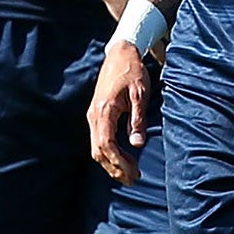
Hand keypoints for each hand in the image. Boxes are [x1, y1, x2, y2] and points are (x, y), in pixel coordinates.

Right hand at [88, 39, 153, 183]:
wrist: (120, 54)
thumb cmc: (132, 72)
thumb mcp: (140, 95)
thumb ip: (137, 120)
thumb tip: (137, 144)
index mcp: (104, 111)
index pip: (107, 144)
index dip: (119, 161)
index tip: (134, 171)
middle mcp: (94, 115)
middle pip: (99, 150)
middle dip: (115, 167)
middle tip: (132, 180)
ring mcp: (93, 115)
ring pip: (96, 147)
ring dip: (110, 163)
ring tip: (128, 174)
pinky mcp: (96, 114)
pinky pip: (98, 140)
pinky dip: (108, 153)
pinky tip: (120, 158)